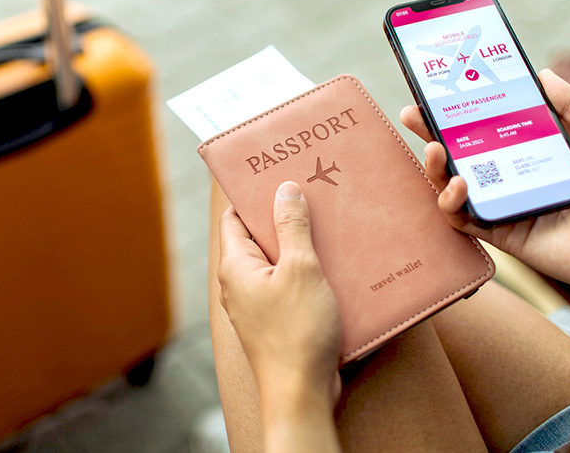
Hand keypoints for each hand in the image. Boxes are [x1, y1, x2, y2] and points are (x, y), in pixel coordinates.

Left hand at [217, 181, 341, 408]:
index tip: (277, 175)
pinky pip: (289, 286)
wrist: (301, 394)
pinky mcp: (277, 321)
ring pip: (277, 262)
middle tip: (311, 194)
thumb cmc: (297, 333)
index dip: (254, 194)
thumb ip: (292, 227)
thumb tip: (283, 190)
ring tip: (327, 226)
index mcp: (235, 267)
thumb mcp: (301, 270)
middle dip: (283, 217)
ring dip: (300, 246)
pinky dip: (307, 272)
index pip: (235, 217)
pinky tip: (334, 266)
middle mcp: (240, 284)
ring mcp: (257, 304)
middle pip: (258, 238)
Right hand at [400, 69, 569, 320]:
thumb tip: (542, 73)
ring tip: (435, 149)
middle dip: (433, 133)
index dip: (465, 111)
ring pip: (454, 187)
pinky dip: (452, 204)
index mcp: (539, 155)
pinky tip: (457, 184)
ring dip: (435, 168)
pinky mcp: (506, 236)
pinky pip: (465, 221)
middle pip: (463, 154)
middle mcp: (518, 180)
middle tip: (413, 113)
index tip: (444, 90)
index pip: (492, 128)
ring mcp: (509, 208)